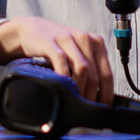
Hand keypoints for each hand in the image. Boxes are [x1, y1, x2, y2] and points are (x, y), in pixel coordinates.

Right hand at [0, 16, 114, 105]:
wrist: (31, 29)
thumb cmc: (57, 45)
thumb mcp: (78, 52)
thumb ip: (90, 68)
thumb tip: (99, 96)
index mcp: (96, 42)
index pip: (107, 74)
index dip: (107, 94)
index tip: (103, 108)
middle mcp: (84, 39)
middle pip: (95, 75)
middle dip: (92, 96)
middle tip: (86, 109)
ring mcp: (67, 39)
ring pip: (82, 69)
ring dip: (80, 89)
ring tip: (75, 101)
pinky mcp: (50, 42)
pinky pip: (61, 61)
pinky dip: (64, 76)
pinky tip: (62, 86)